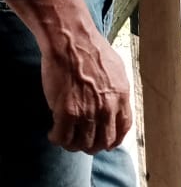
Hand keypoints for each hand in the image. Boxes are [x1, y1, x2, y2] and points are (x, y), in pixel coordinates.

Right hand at [41, 25, 131, 154]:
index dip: (113, 140)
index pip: (122, 130)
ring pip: (81, 144)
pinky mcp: (66, 113)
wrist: (71, 40)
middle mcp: (107, 109)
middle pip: (102, 142)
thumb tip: (115, 104)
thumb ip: (117, 90)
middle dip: (91, 145)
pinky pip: (62, 138)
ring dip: (72, 144)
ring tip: (65, 137)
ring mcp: (87, 113)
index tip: (105, 142)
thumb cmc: (91, 49)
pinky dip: (56, 138)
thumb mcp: (116, 69)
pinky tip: (52, 133)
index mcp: (121, 98)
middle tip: (81, 140)